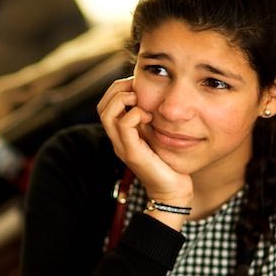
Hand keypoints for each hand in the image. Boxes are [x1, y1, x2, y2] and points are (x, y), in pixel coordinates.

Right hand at [96, 77, 192, 204]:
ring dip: (123, 99)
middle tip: (137, 88)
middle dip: (117, 90)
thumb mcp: (157, 135)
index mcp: (121, 134)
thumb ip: (151, 119)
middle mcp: (117, 140)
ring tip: (140, 100)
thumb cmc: (168, 163)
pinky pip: (123, 125)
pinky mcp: (132, 153)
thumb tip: (155, 96)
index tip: (137, 85)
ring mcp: (122, 147)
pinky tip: (148, 116)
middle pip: (102, 107)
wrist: (173, 190)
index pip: (105, 105)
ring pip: (107, 114)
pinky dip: (134, 114)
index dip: (117, 89)